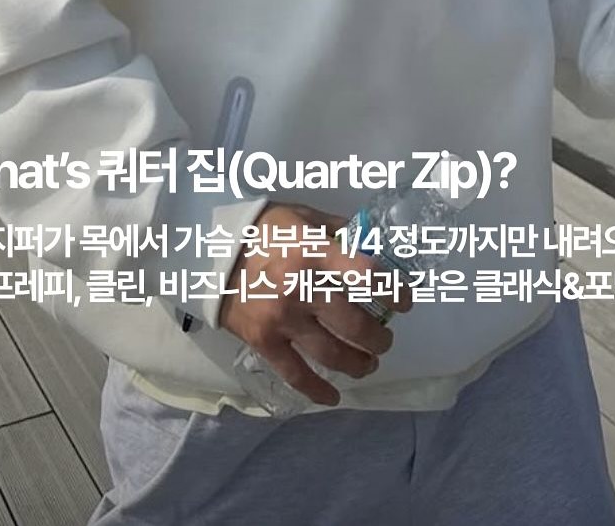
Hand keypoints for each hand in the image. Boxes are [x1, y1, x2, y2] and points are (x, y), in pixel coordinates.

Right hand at [219, 200, 413, 406]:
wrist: (210, 253)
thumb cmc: (264, 231)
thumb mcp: (304, 217)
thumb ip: (339, 231)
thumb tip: (373, 244)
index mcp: (313, 252)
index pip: (365, 274)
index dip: (393, 290)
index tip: (404, 301)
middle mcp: (300, 288)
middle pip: (354, 323)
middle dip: (379, 337)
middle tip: (385, 339)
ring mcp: (281, 319)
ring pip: (332, 354)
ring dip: (359, 363)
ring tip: (369, 363)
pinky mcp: (264, 343)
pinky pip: (296, 374)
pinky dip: (318, 391)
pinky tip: (334, 396)